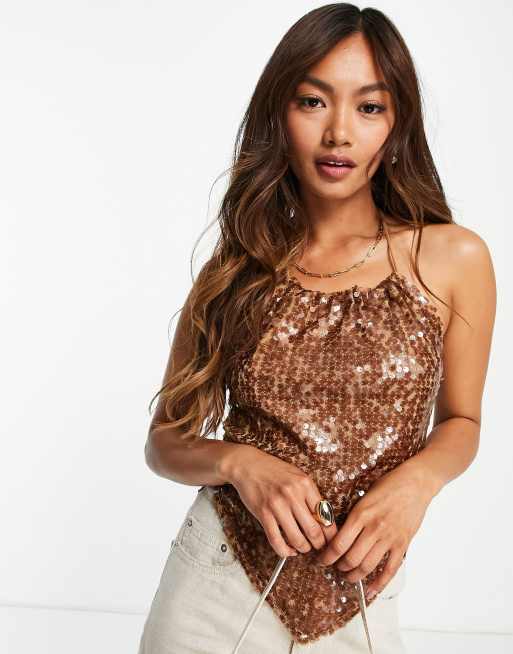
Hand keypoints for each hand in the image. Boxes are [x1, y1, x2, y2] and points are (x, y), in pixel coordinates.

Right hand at [226, 444, 337, 557]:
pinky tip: (288, 550)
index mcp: (305, 484)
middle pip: (314, 530)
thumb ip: (310, 495)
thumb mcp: (298, 476)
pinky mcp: (263, 513)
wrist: (248, 465)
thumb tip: (324, 520)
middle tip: (320, 547)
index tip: (331, 540)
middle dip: (320, 544)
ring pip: (297, 539)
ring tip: (304, 548)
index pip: (325, 515)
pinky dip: (285, 551)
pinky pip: (276, 540)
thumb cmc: (274, 471)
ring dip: (303, 548)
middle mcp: (293, 494)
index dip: (331, 533)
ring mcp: (277, 505)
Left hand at [314, 464, 433, 597]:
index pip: (338, 544)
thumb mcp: (363, 496)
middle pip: (350, 559)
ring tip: (348, 576)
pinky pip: (389, 570)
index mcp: (360, 514)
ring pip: (367, 566)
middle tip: (334, 567)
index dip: (327, 556)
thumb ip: (353, 516)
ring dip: (354, 576)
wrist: (415, 483)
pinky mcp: (402, 544)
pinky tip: (370, 591)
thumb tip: (339, 534)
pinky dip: (379, 584)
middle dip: (339, 567)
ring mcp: (389, 538)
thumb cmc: (388, 485)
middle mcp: (373, 528)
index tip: (322, 560)